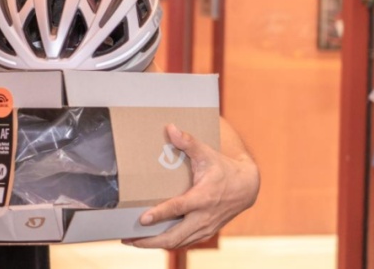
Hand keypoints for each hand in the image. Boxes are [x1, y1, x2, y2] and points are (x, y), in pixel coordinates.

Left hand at [123, 123, 259, 249]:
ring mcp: (205, 228)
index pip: (178, 208)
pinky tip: (150, 241)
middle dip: (150, 240)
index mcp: (203, 197)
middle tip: (127, 239)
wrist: (247, 187)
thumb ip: (188, 142)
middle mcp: (204, 217)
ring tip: (131, 241)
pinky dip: (166, 243)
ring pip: (177, 243)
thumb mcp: (207, 153)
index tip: (143, 219)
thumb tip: (170, 128)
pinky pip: (183, 242)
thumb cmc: (223, 169)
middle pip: (175, 236)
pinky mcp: (205, 233)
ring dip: (155, 244)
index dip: (160, 214)